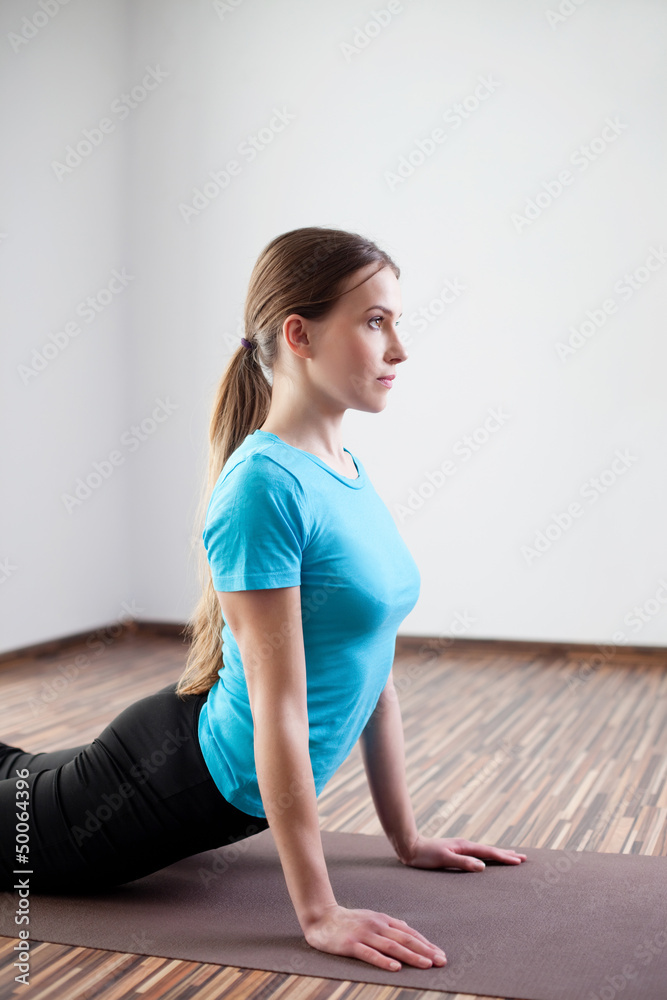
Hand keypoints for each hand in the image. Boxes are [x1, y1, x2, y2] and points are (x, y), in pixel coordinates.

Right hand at [302, 903, 446, 971]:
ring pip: (392, 946)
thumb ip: (389, 924)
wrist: (322, 918)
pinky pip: (370, 954)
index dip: (426, 944)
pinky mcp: (352, 944)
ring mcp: (365, 934)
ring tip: (426, 965)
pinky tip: (395, 967)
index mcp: (383, 920)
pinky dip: (384, 961)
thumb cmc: (349, 921)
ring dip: (411, 956)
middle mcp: (377, 925)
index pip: (409, 933)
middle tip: (441, 961)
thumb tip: (408, 929)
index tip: (441, 954)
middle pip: (405, 939)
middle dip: (425, 951)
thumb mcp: (372, 918)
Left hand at [398, 834, 526, 869]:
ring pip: (485, 851)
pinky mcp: (456, 851)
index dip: (505, 857)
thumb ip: (463, 862)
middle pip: (490, 850)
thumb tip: (483, 866)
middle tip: (523, 857)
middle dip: (507, 854)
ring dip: (499, 854)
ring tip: (510, 855)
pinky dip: (487, 855)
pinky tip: (487, 858)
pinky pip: (477, 853)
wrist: (410, 846)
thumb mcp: (444, 859)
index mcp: (465, 847)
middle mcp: (465, 845)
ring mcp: (461, 847)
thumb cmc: (425, 855)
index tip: (519, 860)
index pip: (489, 853)